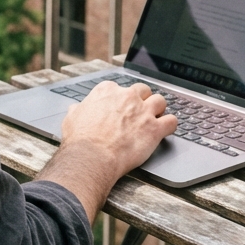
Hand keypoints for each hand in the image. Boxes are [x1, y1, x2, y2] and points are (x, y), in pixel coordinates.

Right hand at [61, 82, 176, 177]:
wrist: (92, 156)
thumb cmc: (81, 139)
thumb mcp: (72, 118)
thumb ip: (79, 109)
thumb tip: (77, 109)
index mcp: (107, 91)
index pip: (120, 88)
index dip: (122, 99)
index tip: (121, 107)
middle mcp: (127, 96)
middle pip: (143, 90)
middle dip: (143, 100)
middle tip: (140, 112)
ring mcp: (143, 111)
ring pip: (160, 101)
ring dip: (158, 110)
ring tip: (155, 118)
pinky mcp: (154, 128)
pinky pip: (172, 121)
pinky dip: (171, 125)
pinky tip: (167, 130)